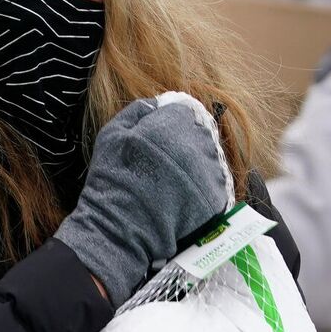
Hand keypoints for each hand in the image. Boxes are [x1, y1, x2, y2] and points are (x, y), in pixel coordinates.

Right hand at [54, 94, 232, 298]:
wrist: (121, 228)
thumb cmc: (113, 180)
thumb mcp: (112, 134)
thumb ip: (138, 111)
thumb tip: (158, 104)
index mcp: (171, 125)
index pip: (186, 112)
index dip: (174, 122)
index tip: (164, 136)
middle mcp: (195, 145)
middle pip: (201, 134)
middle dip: (187, 142)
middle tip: (169, 162)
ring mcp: (208, 172)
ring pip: (212, 158)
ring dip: (199, 164)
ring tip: (177, 181)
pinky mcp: (215, 198)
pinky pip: (217, 184)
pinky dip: (205, 187)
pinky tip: (186, 195)